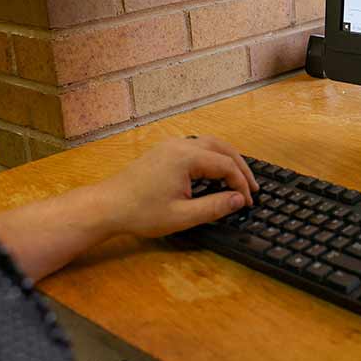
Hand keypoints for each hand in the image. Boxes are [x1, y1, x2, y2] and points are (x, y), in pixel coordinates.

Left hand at [97, 136, 258, 239]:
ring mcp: (170, 145)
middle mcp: (180, 145)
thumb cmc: (141, 213)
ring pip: (209, 144)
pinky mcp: (163, 151)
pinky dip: (212, 157)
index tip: (248, 202)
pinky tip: (214, 173)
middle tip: (252, 188)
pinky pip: (196, 147)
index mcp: (186, 157)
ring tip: (238, 179)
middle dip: (240, 167)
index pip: (226, 165)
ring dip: (227, 159)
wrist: (107, 206)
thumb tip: (239, 200)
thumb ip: (215, 207)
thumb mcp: (182, 216)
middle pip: (222, 148)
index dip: (241, 184)